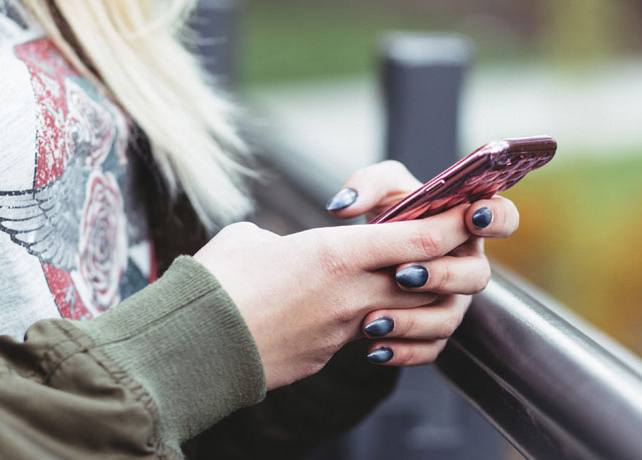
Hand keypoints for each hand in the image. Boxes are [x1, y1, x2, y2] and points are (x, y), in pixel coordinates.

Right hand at [195, 202, 477, 390]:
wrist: (193, 346)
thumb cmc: (215, 282)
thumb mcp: (249, 240)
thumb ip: (281, 239)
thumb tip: (281, 248)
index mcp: (334, 254)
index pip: (419, 239)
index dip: (451, 225)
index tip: (467, 213)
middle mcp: (350, 295)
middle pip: (425, 280)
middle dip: (441, 265)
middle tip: (436, 250)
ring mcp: (342, 331)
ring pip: (402, 314)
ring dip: (409, 301)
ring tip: (391, 287)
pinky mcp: (326, 357)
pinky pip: (365, 339)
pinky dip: (370, 326)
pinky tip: (349, 317)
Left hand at [326, 161, 519, 365]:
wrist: (363, 258)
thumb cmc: (385, 214)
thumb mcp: (378, 190)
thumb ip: (366, 185)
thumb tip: (344, 206)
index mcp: (465, 224)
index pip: (501, 218)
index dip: (496, 217)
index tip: (472, 216)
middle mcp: (465, 265)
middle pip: (476, 276)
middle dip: (442, 275)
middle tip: (402, 274)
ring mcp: (452, 301)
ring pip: (448, 318)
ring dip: (413, 320)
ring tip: (374, 319)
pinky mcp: (433, 332)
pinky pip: (428, 349)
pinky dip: (402, 351)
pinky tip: (374, 348)